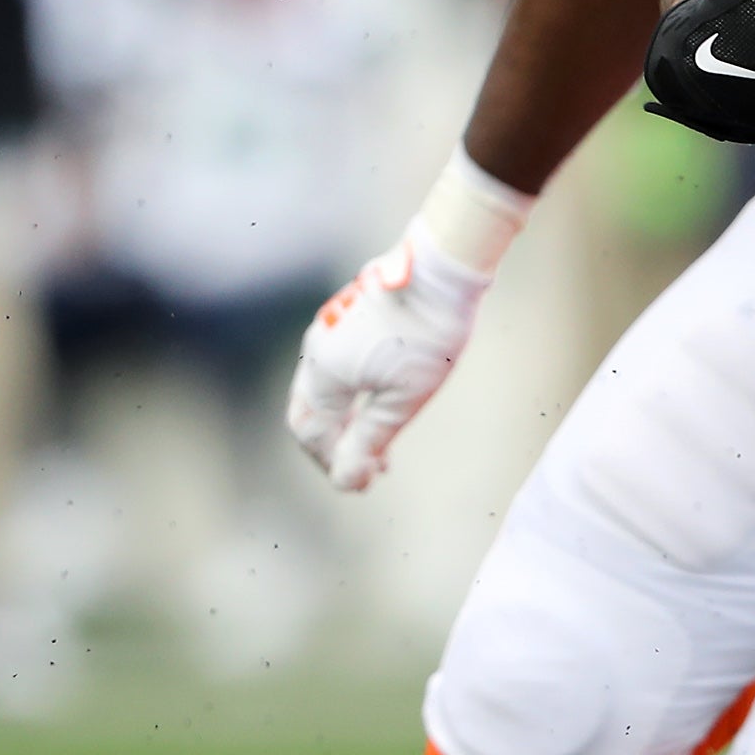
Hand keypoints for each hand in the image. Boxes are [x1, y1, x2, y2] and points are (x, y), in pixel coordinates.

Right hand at [288, 232, 489, 491]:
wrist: (443, 270)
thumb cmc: (428, 333)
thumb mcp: (403, 399)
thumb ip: (370, 441)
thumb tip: (348, 480)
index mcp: (324, 371)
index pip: (312, 432)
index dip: (333, 464)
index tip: (362, 484)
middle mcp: (317, 349)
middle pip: (310, 413)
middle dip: (334, 447)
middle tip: (367, 470)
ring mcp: (330, 331)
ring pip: (324, 391)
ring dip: (346, 424)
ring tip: (380, 448)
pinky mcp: (348, 320)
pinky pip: (337, 369)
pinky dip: (352, 398)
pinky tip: (380, 407)